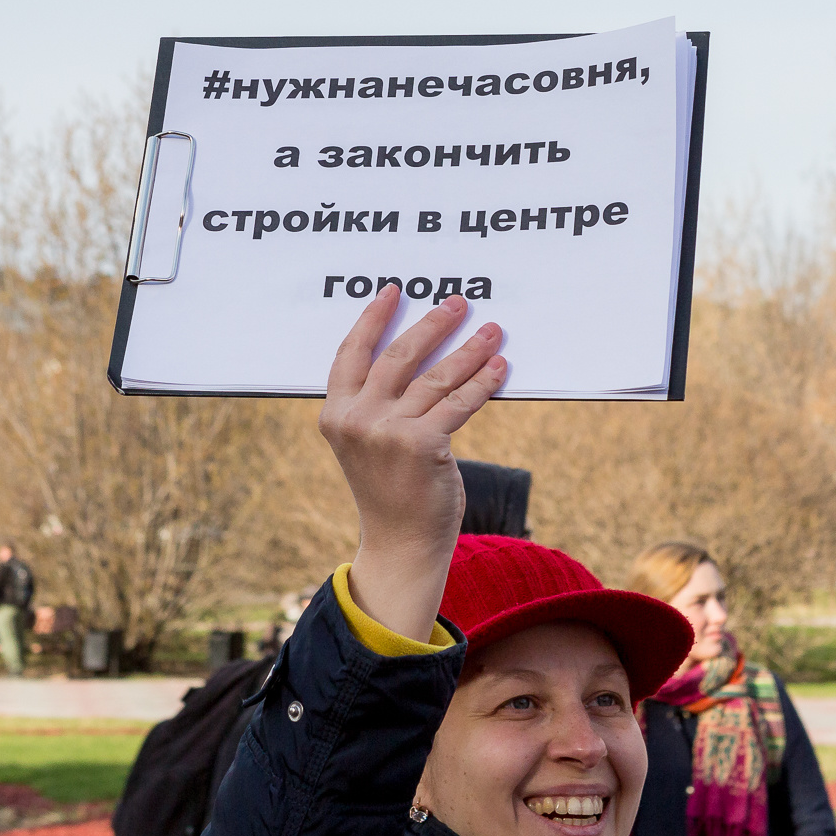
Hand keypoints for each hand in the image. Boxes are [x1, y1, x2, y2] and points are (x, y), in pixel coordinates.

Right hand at [319, 287, 505, 639]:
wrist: (401, 543)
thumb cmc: (390, 489)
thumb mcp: (369, 442)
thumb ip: (378, 403)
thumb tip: (424, 353)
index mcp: (335, 414)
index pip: (351, 353)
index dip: (373, 319)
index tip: (394, 292)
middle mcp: (356, 419)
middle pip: (398, 356)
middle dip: (432, 325)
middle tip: (458, 304)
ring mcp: (388, 431)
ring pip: (436, 377)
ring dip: (469, 350)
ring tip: (492, 330)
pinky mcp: (422, 444)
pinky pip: (459, 402)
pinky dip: (483, 382)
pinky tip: (499, 368)